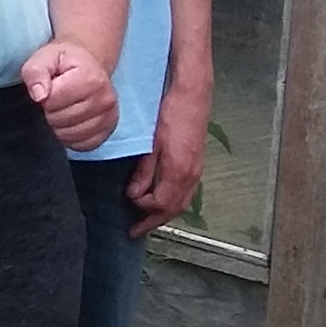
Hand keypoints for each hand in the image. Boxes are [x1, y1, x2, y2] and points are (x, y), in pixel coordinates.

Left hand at [22, 40, 117, 151]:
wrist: (87, 65)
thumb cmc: (64, 63)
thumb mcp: (44, 59)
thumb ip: (36, 73)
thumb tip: (39, 96)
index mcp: (90, 78)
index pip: (53, 101)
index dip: (43, 97)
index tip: (49, 88)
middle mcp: (105, 98)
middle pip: (61, 119)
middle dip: (50, 112)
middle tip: (55, 99)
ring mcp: (110, 116)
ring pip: (71, 134)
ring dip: (59, 126)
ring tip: (62, 109)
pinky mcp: (109, 129)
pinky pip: (84, 144)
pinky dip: (71, 137)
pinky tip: (70, 122)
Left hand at [128, 86, 210, 236]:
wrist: (192, 96)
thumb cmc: (171, 114)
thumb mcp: (151, 144)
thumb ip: (144, 171)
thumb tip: (134, 194)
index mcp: (179, 171)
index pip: (162, 204)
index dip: (144, 211)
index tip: (129, 208)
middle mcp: (191, 175)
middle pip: (174, 209)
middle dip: (154, 221)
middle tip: (135, 230)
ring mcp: (197, 170)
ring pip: (182, 202)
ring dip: (164, 214)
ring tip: (146, 219)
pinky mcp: (197, 164)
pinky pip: (186, 192)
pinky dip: (172, 202)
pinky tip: (160, 200)